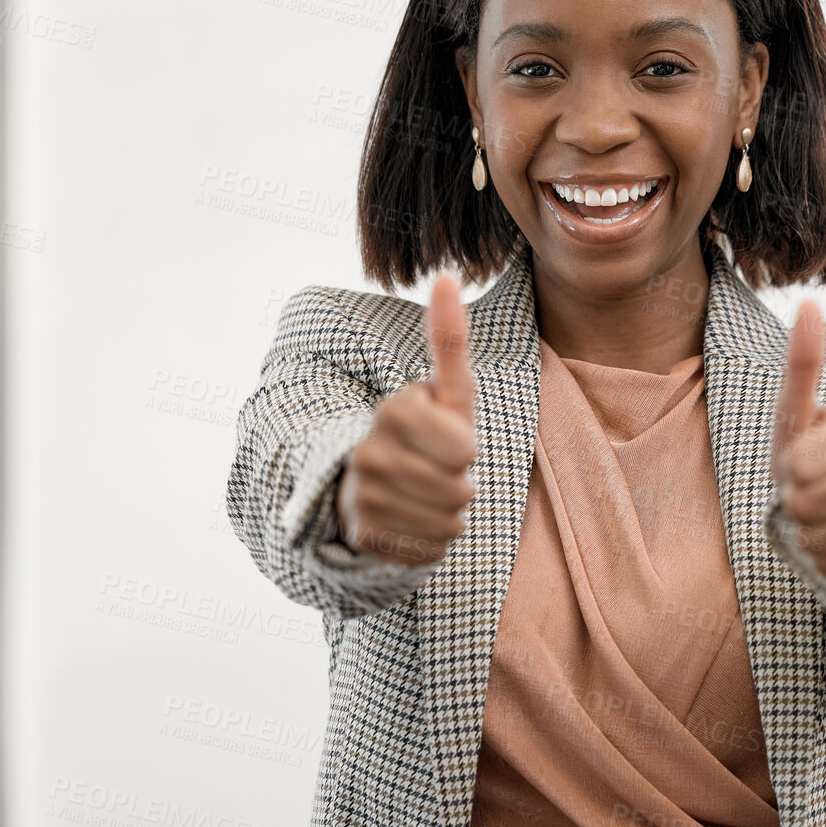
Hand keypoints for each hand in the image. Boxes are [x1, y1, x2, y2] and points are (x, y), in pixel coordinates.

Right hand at [334, 273, 477, 566]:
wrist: (376, 489)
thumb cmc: (428, 436)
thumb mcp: (447, 393)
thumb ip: (449, 340)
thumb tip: (448, 275)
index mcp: (393, 411)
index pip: (465, 449)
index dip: (465, 450)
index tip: (444, 439)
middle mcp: (367, 453)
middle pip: (460, 490)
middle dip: (459, 486)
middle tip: (435, 473)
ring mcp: (360, 498)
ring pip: (448, 524)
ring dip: (447, 516)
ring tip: (423, 497)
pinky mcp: (362, 538)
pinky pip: (429, 551)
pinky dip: (429, 543)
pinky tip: (409, 523)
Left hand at [771, 300, 825, 583]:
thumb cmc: (811, 455)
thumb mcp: (797, 414)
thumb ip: (804, 364)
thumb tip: (809, 302)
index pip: (799, 468)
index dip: (789, 472)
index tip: (804, 463)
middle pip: (806, 505)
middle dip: (793, 506)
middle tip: (807, 495)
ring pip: (818, 540)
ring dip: (806, 535)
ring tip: (820, 518)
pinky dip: (824, 561)